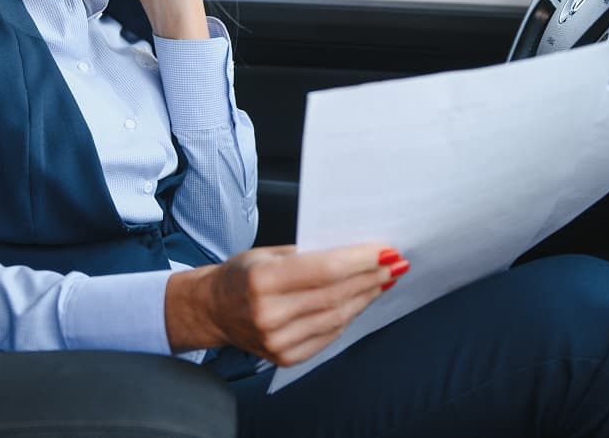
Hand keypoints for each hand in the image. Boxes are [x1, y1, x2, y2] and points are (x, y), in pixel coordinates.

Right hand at [165, 244, 410, 366]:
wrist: (213, 309)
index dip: (360, 261)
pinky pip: (329, 335)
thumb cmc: (242, 274)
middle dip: (371, 277)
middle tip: (395, 263)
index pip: (324, 270)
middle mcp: (269, 314)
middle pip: (336, 295)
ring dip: (366, 296)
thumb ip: (308, 255)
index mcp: (262, 280)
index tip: (386, 250)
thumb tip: (356, 253)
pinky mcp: (285, 357)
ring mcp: (277, 341)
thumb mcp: (267, 253)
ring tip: (384, 280)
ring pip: (337, 317)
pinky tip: (361, 300)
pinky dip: (349, 315)